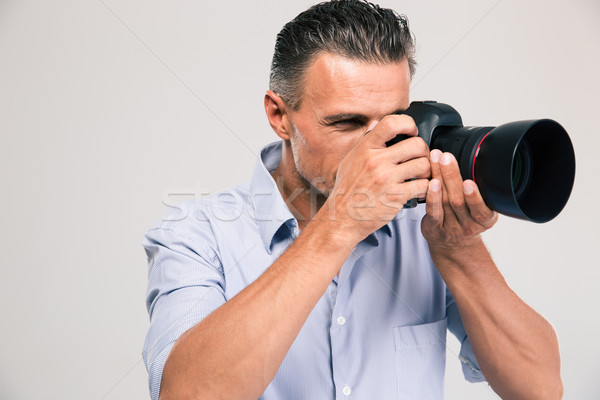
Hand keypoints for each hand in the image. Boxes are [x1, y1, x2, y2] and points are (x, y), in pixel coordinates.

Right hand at [323, 115, 430, 244]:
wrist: (342, 218)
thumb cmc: (347, 190)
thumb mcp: (350, 160)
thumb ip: (365, 143)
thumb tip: (376, 124)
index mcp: (365, 149)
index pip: (391, 123)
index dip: (408, 124)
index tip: (412, 132)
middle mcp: (376, 161)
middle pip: (416, 144)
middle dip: (423, 151)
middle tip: (420, 159)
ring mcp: (386, 179)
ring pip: (424, 165)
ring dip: (427, 171)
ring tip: (420, 176)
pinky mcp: (396, 196)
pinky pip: (423, 186)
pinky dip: (425, 188)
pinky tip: (418, 190)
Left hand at [421, 149, 497, 251]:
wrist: (453, 245)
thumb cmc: (465, 220)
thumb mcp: (479, 210)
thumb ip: (475, 191)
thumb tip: (465, 161)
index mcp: (485, 219)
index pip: (481, 209)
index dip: (475, 196)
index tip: (470, 181)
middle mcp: (469, 225)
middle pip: (459, 200)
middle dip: (452, 175)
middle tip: (446, 157)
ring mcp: (451, 228)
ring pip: (444, 201)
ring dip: (439, 178)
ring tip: (436, 161)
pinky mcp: (434, 229)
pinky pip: (432, 211)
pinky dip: (431, 196)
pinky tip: (429, 183)